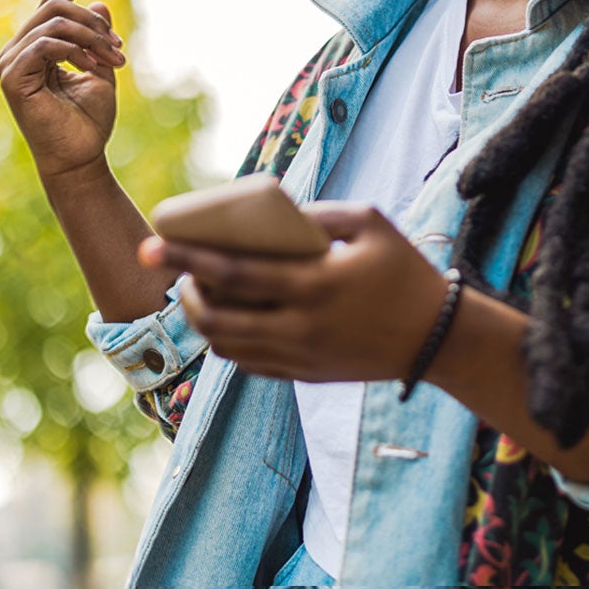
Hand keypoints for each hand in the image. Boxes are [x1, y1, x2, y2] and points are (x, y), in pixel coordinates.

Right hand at [0, 0, 129, 181]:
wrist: (80, 159)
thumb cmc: (88, 123)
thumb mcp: (100, 69)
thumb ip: (97, 38)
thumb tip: (99, 3)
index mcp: (35, 48)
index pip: (51, 3)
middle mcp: (17, 51)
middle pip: (54, 7)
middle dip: (93, 21)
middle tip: (119, 47)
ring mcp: (11, 63)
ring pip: (53, 22)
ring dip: (91, 37)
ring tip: (114, 60)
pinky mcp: (13, 77)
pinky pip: (46, 44)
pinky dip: (75, 50)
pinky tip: (92, 68)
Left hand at [139, 202, 450, 382]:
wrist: (439, 338)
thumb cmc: (405, 271)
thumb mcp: (370, 223)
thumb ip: (319, 213)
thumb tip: (273, 213)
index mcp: (313, 284)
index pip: (231, 274)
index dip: (185, 259)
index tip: (150, 245)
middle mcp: (301, 326)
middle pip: (218, 318)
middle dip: (184, 293)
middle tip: (173, 270)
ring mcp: (301, 357)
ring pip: (228, 348)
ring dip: (202, 322)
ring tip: (196, 295)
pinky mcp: (306, 376)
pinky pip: (250, 365)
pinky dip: (228, 344)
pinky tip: (225, 322)